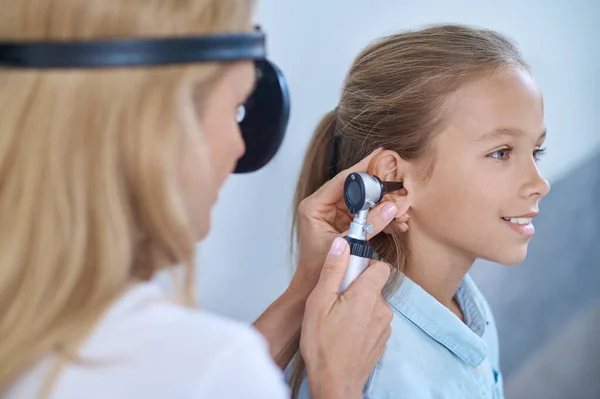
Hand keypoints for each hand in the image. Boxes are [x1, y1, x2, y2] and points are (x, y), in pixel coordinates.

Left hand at [291, 148, 409, 295]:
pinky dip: (381, 217)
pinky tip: (397, 220)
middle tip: (398, 182)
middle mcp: (324, 206)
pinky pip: (366, 214)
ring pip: (363, 200)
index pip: (342, 180)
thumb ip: (368, 225)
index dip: (363, 168)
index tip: (381, 155)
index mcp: (315, 206)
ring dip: (383, 204)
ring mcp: (335, 214)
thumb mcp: (346, 245)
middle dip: (378, 188)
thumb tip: (390, 208)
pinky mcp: (345, 223)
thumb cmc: (319, 270)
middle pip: (355, 188)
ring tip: (401, 209)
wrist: (312, 289)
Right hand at [301, 237, 392, 398]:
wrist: (335, 384)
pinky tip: (343, 333)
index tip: (346, 273)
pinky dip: (361, 322)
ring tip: (336, 320)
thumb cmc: (323, 346)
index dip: (363, 265)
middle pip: (374, 285)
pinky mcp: (382, 340)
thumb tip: (342, 244)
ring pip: (372, 303)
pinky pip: (373, 320)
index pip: (379, 266)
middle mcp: (382, 309)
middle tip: (333, 301)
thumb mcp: (318, 302)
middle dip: (355, 287)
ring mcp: (384, 327)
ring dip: (357, 305)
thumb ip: (333, 271)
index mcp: (368, 295)